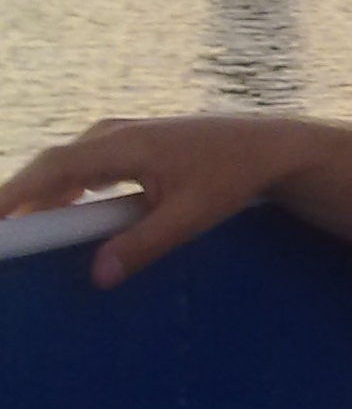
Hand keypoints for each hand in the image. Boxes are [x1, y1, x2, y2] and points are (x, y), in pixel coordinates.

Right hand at [0, 115, 314, 288]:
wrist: (269, 145)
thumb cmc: (233, 175)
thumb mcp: (193, 215)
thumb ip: (145, 244)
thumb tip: (99, 276)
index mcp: (123, 145)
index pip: (51, 169)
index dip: (13, 194)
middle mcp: (115, 132)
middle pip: (52, 166)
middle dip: (21, 199)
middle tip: (6, 238)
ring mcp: (123, 133)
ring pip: (67, 165)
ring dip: (45, 195)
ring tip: (24, 233)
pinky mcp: (132, 141)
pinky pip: (86, 164)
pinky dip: (68, 188)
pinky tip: (64, 214)